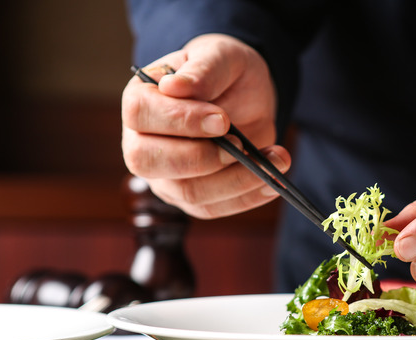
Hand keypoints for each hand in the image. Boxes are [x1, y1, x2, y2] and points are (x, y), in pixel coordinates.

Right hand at [121, 34, 290, 218]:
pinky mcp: (191, 198)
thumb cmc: (224, 73)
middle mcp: (142, 143)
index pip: (141, 115)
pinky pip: (215, 208)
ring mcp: (164, 176)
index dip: (181, 120)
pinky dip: (248, 197)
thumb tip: (173, 87)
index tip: (223, 120)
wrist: (245, 96)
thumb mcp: (221, 56)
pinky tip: (273, 181)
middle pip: (149, 162)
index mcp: (140, 101)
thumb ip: (203, 70)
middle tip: (241, 145)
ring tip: (275, 159)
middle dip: (201, 158)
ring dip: (237, 180)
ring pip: (189, 192)